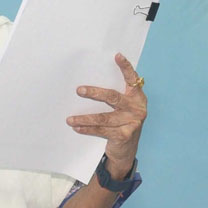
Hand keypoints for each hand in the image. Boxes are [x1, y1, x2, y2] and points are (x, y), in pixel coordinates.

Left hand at [66, 53, 146, 178]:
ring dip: (84, 118)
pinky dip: (87, 129)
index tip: (117, 56)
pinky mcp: (125, 135)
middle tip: (79, 90)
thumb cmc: (121, 124)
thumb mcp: (122, 109)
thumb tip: (87, 86)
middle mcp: (137, 108)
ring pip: (103, 117)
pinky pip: (102, 130)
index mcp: (137, 97)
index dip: (126, 67)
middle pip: (113, 97)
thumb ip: (114, 97)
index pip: (132, 79)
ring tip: (69, 119)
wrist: (126, 151)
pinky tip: (76, 127)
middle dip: (94, 93)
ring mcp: (132, 122)